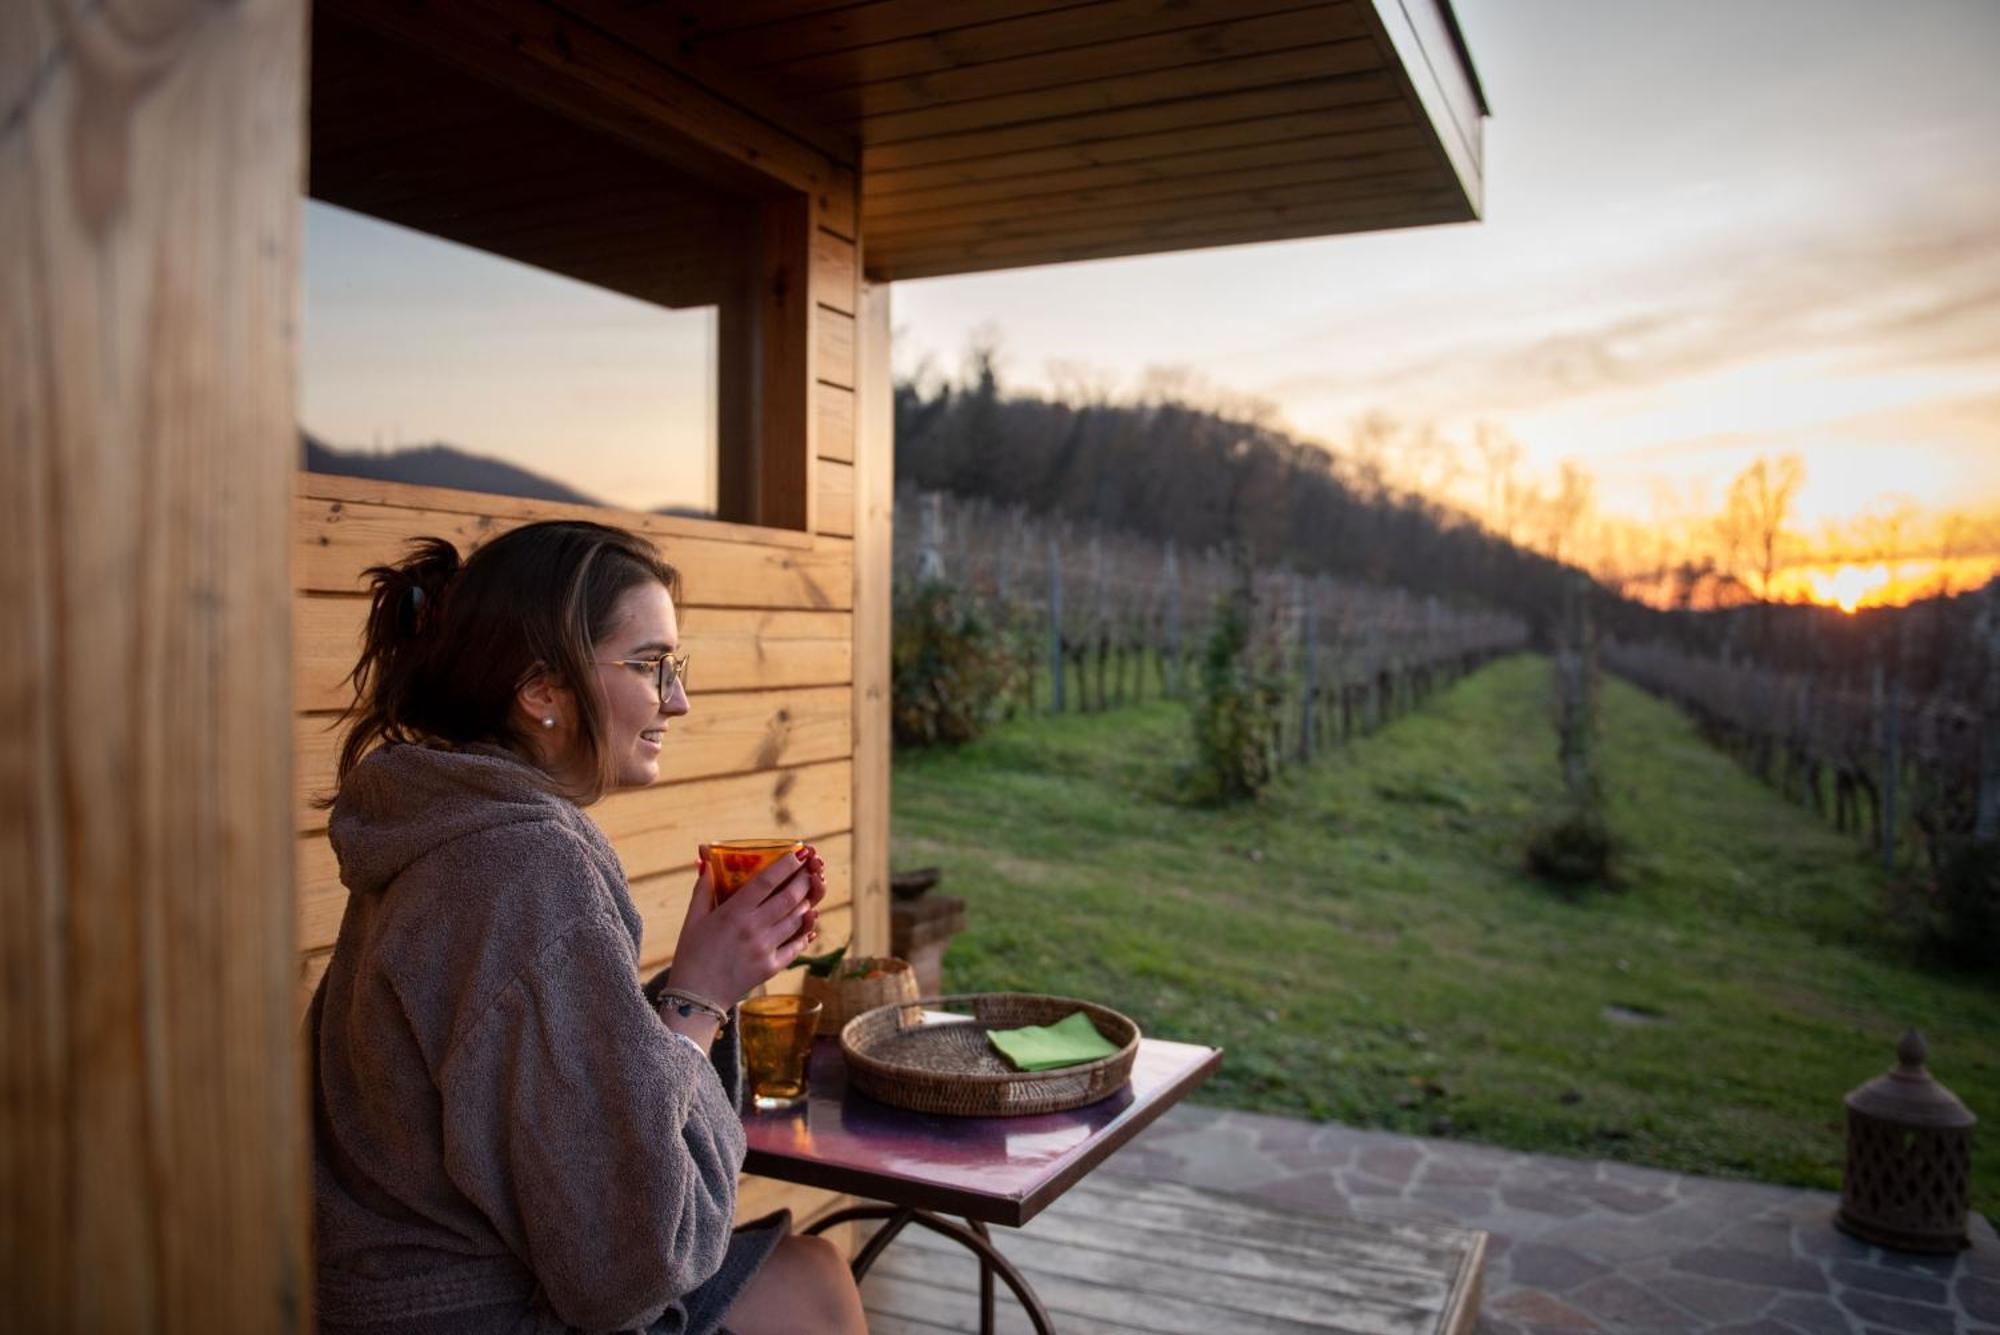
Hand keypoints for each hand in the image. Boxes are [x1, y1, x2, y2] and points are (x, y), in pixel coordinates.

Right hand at [667, 844, 824, 1005]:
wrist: (696, 998)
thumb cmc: (692, 955)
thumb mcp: (693, 919)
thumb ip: (703, 890)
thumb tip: (706, 862)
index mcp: (733, 913)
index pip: (766, 882)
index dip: (785, 865)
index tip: (797, 852)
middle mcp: (753, 929)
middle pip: (789, 898)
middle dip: (803, 881)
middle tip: (809, 870)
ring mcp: (764, 949)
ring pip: (796, 920)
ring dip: (806, 904)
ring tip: (807, 894)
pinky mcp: (771, 967)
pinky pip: (796, 946)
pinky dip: (804, 932)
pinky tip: (808, 923)